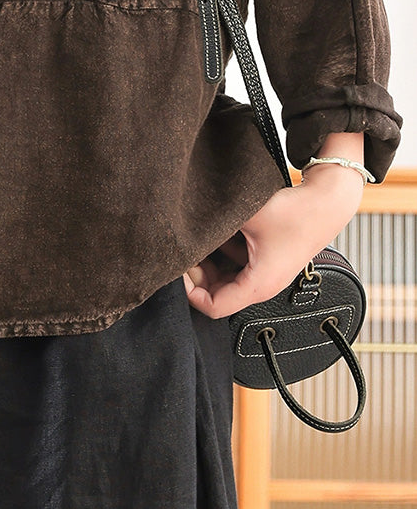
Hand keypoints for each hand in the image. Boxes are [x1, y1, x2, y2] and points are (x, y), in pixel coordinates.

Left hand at [183, 163, 363, 318]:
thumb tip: (186, 228)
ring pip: (224, 277)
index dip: (190, 290)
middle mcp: (262, 285)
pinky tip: (221, 228)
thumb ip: (214, 226)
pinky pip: (236, 263)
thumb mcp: (246, 216)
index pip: (212, 307)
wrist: (328, 201)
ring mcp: (264, 273)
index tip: (180, 266)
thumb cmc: (296, 212)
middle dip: (197, 272)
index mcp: (258, 286)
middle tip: (187, 247)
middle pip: (216, 293)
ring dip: (209, 260)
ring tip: (202, 236)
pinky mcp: (266, 260)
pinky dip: (223, 249)